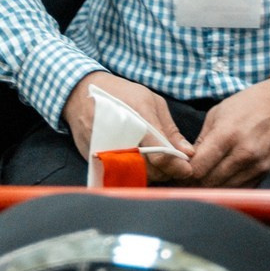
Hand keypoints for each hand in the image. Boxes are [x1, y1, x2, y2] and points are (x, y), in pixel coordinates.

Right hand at [61, 72, 192, 170]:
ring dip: (151, 174)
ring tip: (158, 163)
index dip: (177, 165)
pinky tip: (139, 163)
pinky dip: (133, 173)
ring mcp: (105, 152)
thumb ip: (169, 129)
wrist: (81, 94)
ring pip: (137, 176)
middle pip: (150, 170)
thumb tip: (187, 152)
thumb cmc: (121, 94)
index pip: (161, 154)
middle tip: (174, 164)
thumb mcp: (150, 101)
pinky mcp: (95, 161)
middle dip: (166, 171)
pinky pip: (120, 175)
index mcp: (137, 119)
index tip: (188, 168)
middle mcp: (120, 139)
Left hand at [183, 80, 269, 187]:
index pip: (199, 168)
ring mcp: (257, 164)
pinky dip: (229, 188)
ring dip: (211, 188)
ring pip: (226, 189)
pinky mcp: (267, 171)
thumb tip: (187, 161)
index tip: (179, 173)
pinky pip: (243, 188)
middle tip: (186, 182)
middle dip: (194, 184)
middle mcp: (244, 153)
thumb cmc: (248, 104)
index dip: (184, 174)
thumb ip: (202, 140)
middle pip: (210, 182)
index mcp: (227, 134)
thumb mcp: (218, 113)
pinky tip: (221, 182)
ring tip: (201, 183)